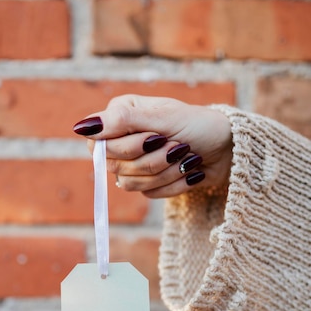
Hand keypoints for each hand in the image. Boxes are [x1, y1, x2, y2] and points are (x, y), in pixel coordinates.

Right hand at [73, 95, 232, 197]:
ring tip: (187, 157)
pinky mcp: (149, 183)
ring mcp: (134, 163)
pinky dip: (174, 184)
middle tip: (178, 145)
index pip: (97, 145)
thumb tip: (82, 127)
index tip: (154, 138)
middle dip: (152, 159)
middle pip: (115, 167)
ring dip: (166, 172)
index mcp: (121, 116)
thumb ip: (122, 120)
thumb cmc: (199, 125)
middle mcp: (123, 139)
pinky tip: (190, 172)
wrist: (229, 148)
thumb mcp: (164, 118)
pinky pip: (149, 194)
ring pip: (131, 184)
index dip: (124, 148)